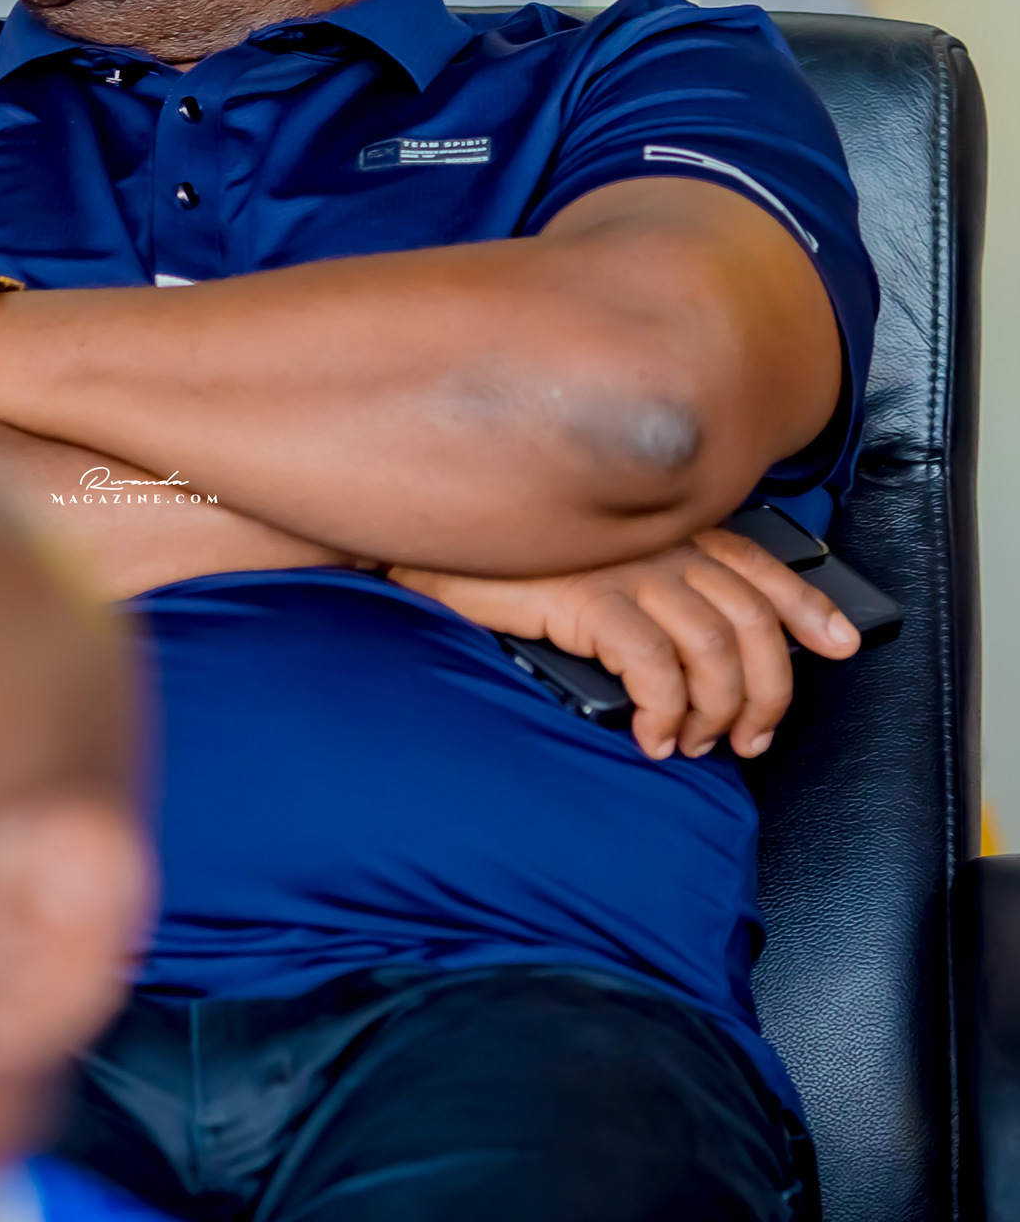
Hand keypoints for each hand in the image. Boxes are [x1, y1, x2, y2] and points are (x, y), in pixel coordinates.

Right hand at [385, 530, 861, 761]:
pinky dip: (665, 714)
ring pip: (715, 653)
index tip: (841, 642)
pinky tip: (649, 738)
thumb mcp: (589, 566)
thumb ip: (639, 592)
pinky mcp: (589, 599)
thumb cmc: (504, 565)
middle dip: (767, 691)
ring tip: (691, 744)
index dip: (808, 607)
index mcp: (664, 528)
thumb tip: (685, 656)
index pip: (760, 565)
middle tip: (749, 736)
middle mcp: (657, 542)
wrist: (430, 549)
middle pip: (754, 622)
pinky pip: (655, 670)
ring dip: (716, 713)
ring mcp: (626, 568)